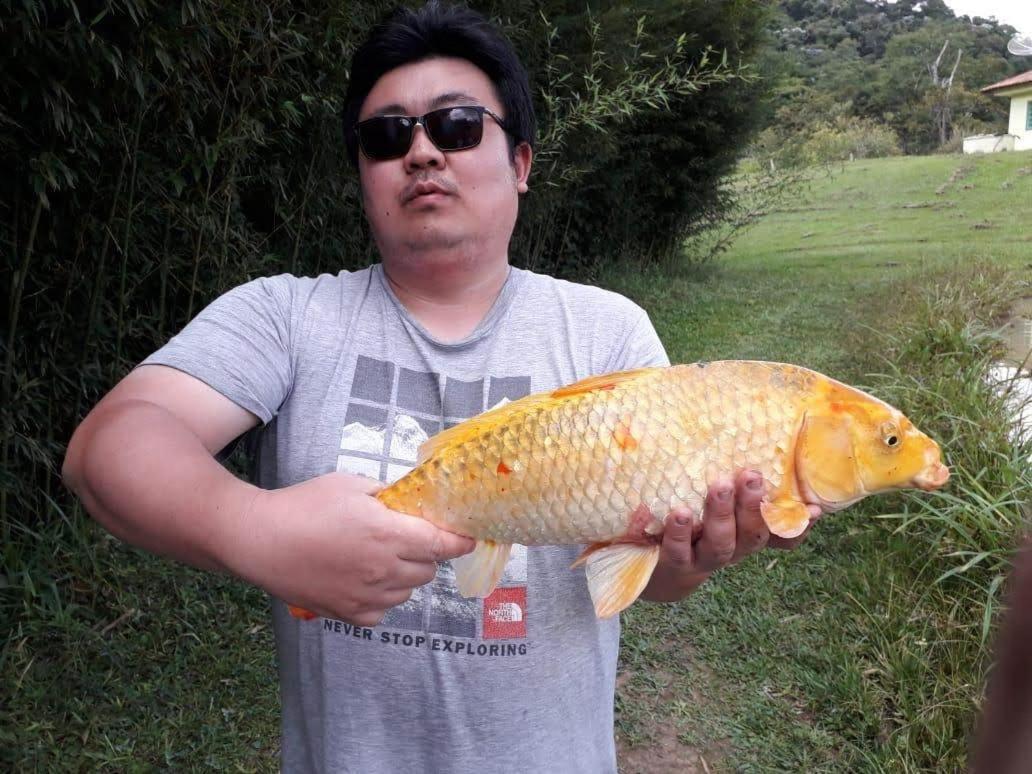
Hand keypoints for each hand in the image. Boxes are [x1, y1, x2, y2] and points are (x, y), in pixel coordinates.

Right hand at [225, 472, 474, 626]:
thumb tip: (409, 500)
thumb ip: (387, 494)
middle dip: (425, 554)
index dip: (460, 542)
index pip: (443, 545)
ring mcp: (367, 596)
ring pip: (408, 592)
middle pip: (428, 570)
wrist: (259, 539)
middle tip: (406, 539)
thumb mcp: (351, 485)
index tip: (468, 538)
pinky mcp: (348, 614)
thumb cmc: (304, 505)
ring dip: (404, 577)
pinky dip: (381, 598)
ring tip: (380, 559)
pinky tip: (363, 580)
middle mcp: (384, 570)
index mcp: (389, 534)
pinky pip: (382, 612)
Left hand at [641, 469, 821, 601]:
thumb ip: (738, 489)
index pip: (781, 535)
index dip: (799, 525)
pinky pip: (678, 551)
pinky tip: (675, 511)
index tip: (814, 509)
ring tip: (718, 486)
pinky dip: (677, 532)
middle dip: (752, 505)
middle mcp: (732, 550)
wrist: (655, 571)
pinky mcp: (674, 565)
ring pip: (720, 543)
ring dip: (720, 515)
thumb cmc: (692, 525)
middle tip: (751, 475)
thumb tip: (763, 458)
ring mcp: (703, 560)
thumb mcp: (719, 508)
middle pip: (751, 534)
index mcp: (745, 534)